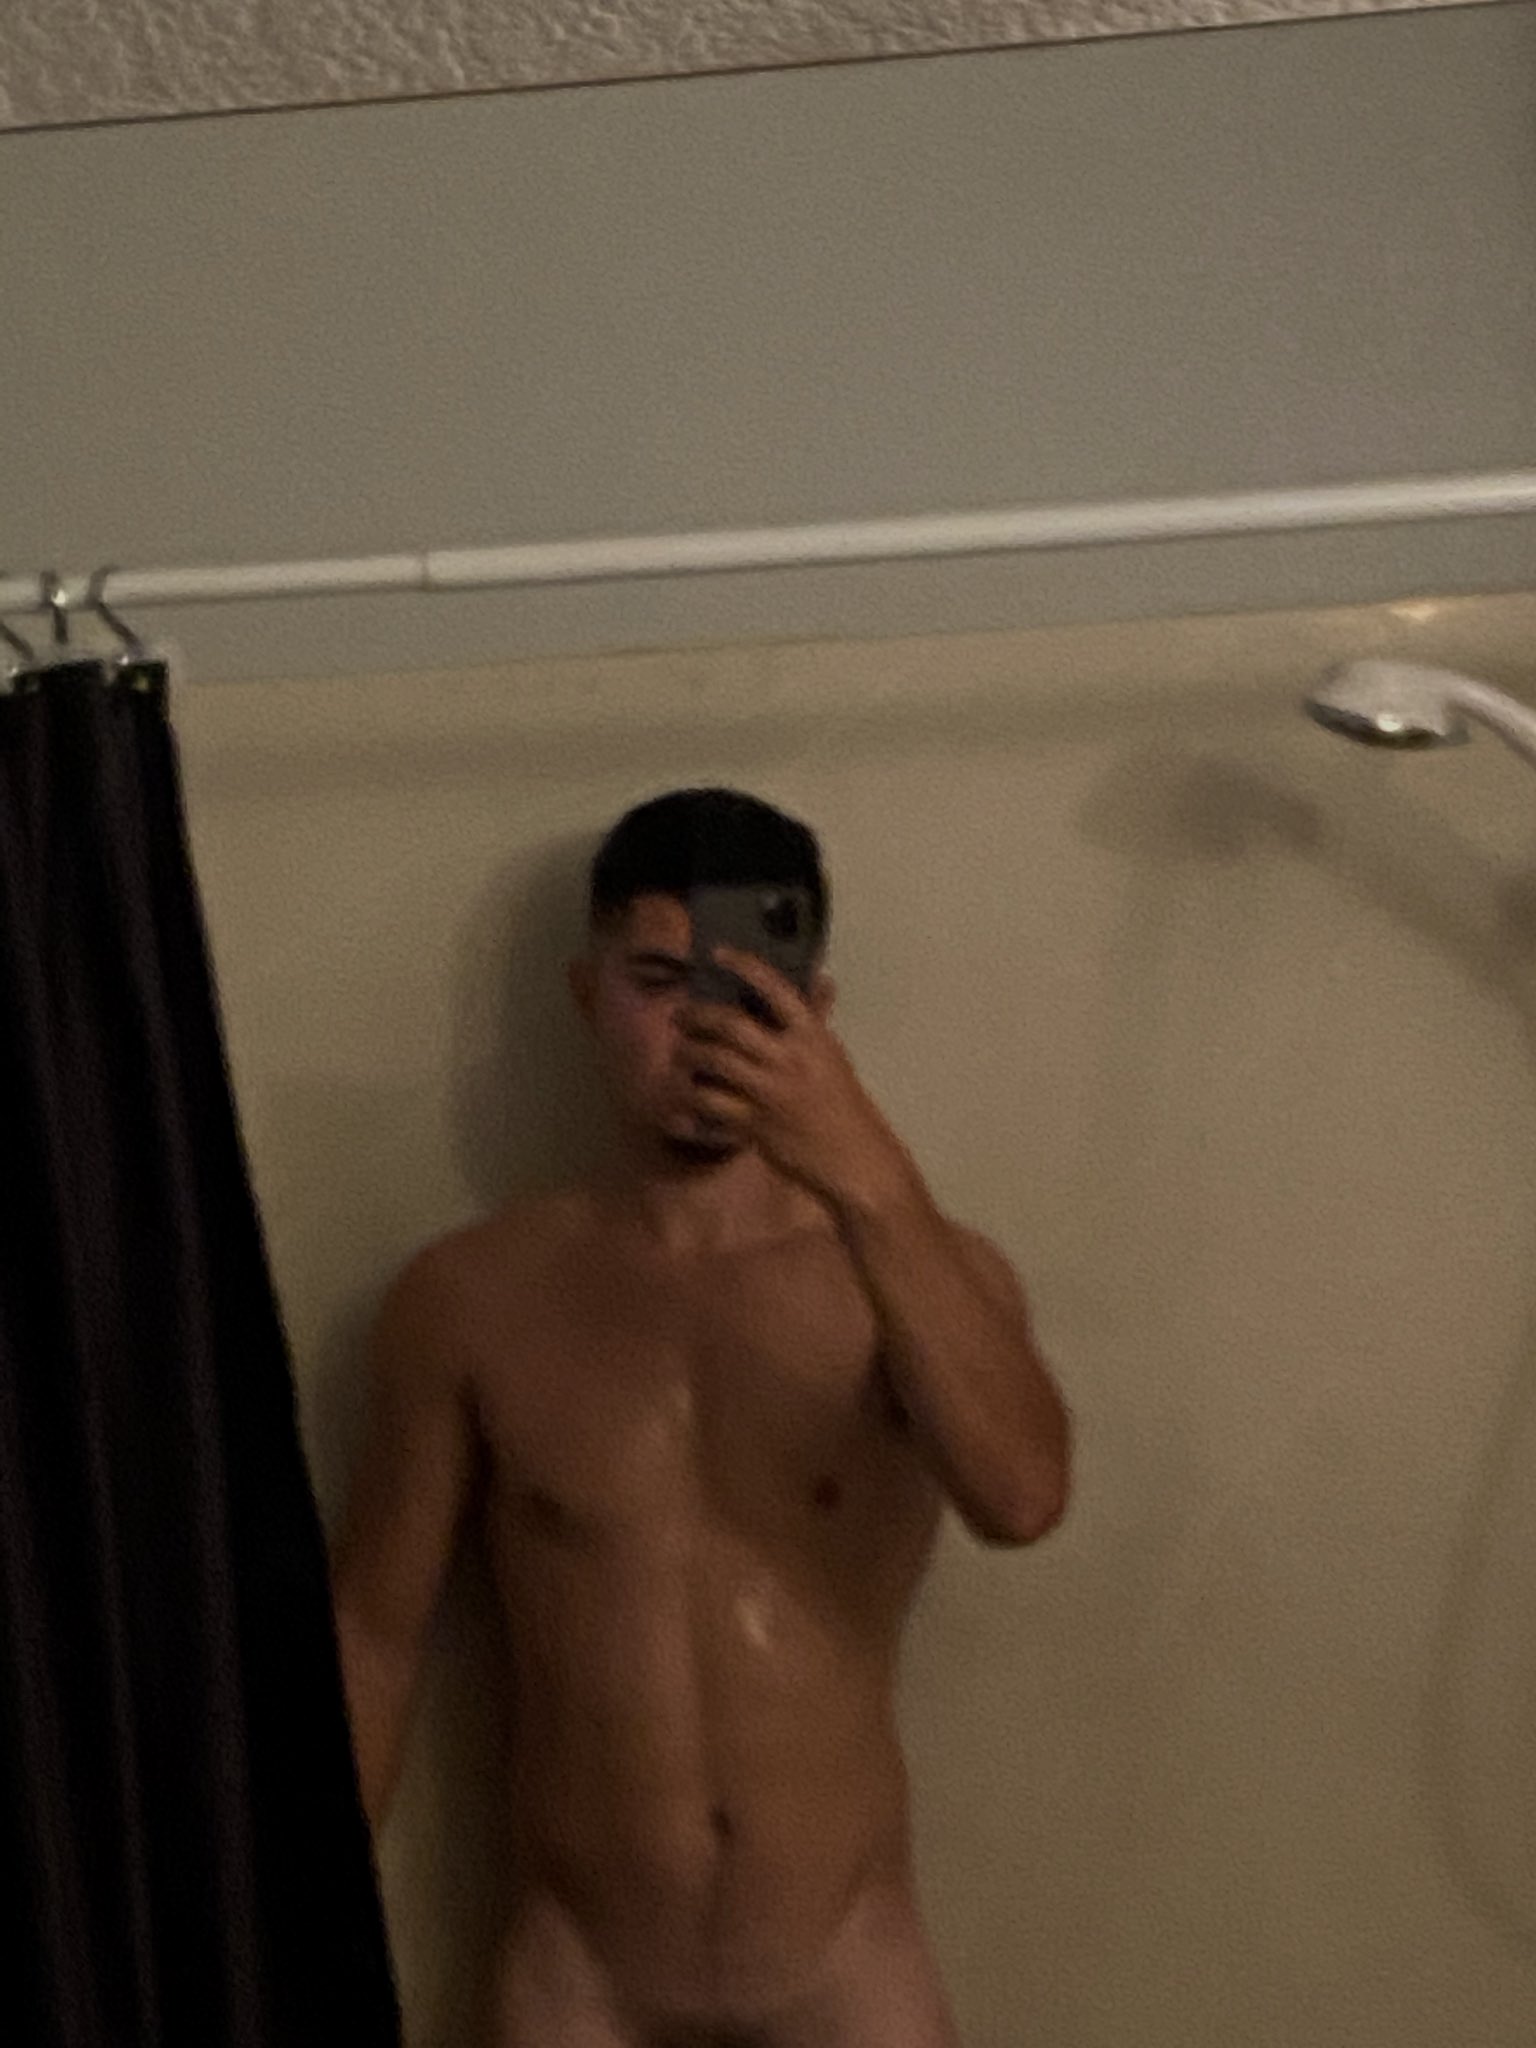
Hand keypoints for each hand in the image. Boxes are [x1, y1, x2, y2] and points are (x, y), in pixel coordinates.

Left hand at [679, 947, 918, 1214]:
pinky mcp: (753, 1124)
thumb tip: (819, 979)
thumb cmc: (843, 1102)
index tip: (717, 953)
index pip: (775, 988)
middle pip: (730, 1023)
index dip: (743, 965)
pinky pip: (710, 1103)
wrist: (853, 1156)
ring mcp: (768, 1091)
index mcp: (811, 1036)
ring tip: (680, 1051)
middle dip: (697, 1015)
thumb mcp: (833, 1054)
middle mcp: (788, 1058)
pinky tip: (686, 1092)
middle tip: (680, 1015)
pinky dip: (692, 1095)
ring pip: (713, 1061)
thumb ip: (816, 1018)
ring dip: (688, 1053)